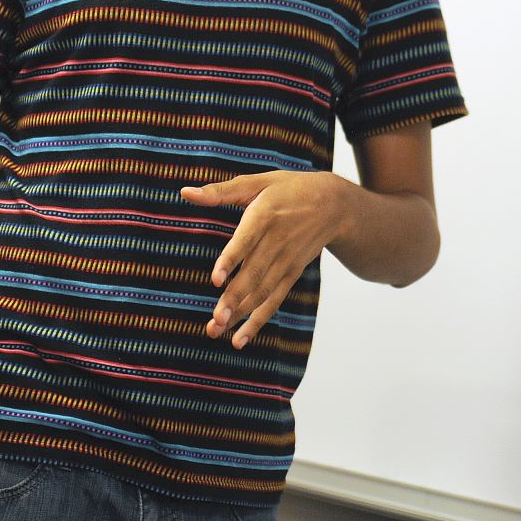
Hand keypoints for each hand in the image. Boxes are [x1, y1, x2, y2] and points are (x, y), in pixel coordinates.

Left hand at [181, 170, 357, 348]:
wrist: (335, 205)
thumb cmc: (289, 189)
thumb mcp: (257, 182)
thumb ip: (219, 191)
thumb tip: (185, 192)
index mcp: (265, 216)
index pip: (246, 242)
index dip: (231, 261)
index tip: (216, 280)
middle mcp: (277, 242)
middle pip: (254, 274)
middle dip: (234, 299)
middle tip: (215, 320)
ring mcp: (286, 262)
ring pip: (262, 292)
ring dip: (241, 314)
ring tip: (218, 330)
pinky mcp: (291, 274)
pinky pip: (274, 300)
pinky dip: (258, 320)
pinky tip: (239, 338)